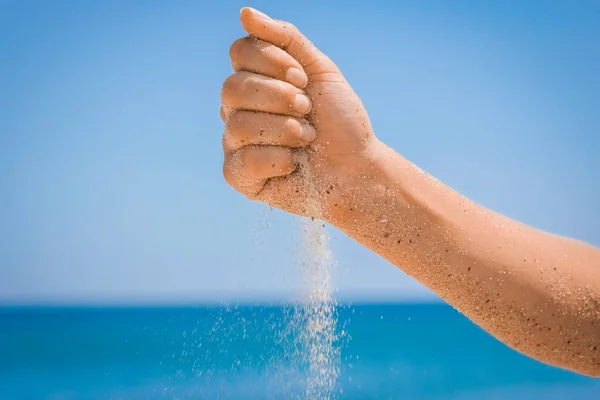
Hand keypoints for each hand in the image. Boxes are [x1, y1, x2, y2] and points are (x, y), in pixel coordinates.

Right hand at [221, 7, 379, 218]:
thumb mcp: (320, 71)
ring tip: (307, 138)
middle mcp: (238, 109)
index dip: (273, 62)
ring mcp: (235, 143)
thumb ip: (286, 39)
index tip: (304, 79)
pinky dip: (278, 160)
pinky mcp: (238, 176)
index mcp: (255, 81)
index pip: (240, 52)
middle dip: (279, 97)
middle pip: (232, 87)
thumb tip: (245, 12)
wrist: (357, 167)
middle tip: (307, 109)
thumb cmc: (339, 121)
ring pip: (237, 124)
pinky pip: (243, 161)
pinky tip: (293, 163)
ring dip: (285, 129)